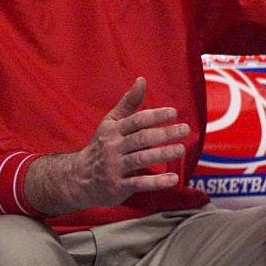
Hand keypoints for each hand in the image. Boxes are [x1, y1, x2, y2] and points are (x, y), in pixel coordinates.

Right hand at [27, 77, 189, 214]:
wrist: (79, 177)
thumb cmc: (102, 145)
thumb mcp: (111, 122)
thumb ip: (129, 102)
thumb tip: (142, 79)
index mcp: (113, 130)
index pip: (136, 121)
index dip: (155, 116)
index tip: (173, 112)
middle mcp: (113, 147)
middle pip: (141, 139)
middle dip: (164, 134)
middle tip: (185, 129)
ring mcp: (114, 167)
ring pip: (141, 159)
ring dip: (162, 154)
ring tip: (181, 150)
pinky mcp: (118, 186)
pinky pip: (138, 183)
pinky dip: (156, 181)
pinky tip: (173, 179)